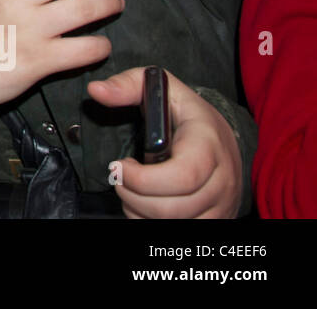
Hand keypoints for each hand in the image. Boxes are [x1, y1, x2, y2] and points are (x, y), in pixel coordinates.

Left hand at [88, 67, 242, 217]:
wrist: (222, 136)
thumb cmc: (185, 112)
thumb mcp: (159, 88)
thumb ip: (126, 85)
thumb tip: (96, 90)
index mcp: (208, 145)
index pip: (182, 177)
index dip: (143, 179)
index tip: (120, 166)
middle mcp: (221, 179)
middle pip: (171, 208)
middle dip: (132, 196)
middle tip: (119, 177)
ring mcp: (221, 204)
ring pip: (173, 223)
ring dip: (139, 210)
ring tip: (131, 188)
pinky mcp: (216, 219)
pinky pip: (179, 232)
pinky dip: (150, 220)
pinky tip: (144, 201)